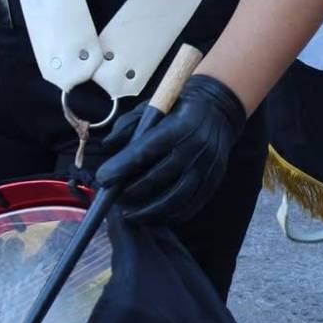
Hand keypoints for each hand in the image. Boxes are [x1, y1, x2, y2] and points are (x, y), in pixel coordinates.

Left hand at [93, 73, 247, 223]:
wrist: (219, 109)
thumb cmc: (177, 107)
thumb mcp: (151, 106)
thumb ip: (128, 125)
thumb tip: (107, 146)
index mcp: (178, 126)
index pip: (146, 150)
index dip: (122, 166)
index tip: (103, 178)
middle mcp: (195, 148)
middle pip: (161, 177)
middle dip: (133, 191)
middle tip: (113, 198)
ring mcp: (207, 166)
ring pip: (178, 197)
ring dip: (151, 211)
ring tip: (131, 215)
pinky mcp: (214, 179)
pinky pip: (193, 203)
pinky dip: (172, 215)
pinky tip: (156, 216)